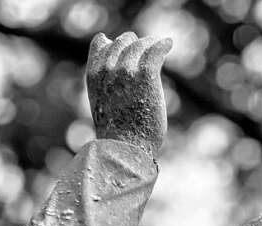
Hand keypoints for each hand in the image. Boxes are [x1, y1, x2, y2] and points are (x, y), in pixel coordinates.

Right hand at [86, 32, 172, 156]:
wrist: (124, 147)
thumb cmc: (115, 134)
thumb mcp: (102, 106)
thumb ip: (106, 87)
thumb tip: (117, 84)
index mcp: (94, 75)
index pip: (100, 44)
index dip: (112, 42)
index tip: (118, 43)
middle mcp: (108, 68)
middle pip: (122, 43)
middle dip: (133, 43)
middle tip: (142, 46)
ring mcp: (126, 70)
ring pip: (140, 46)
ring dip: (148, 44)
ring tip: (157, 46)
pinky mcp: (146, 75)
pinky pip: (155, 51)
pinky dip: (163, 45)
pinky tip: (168, 43)